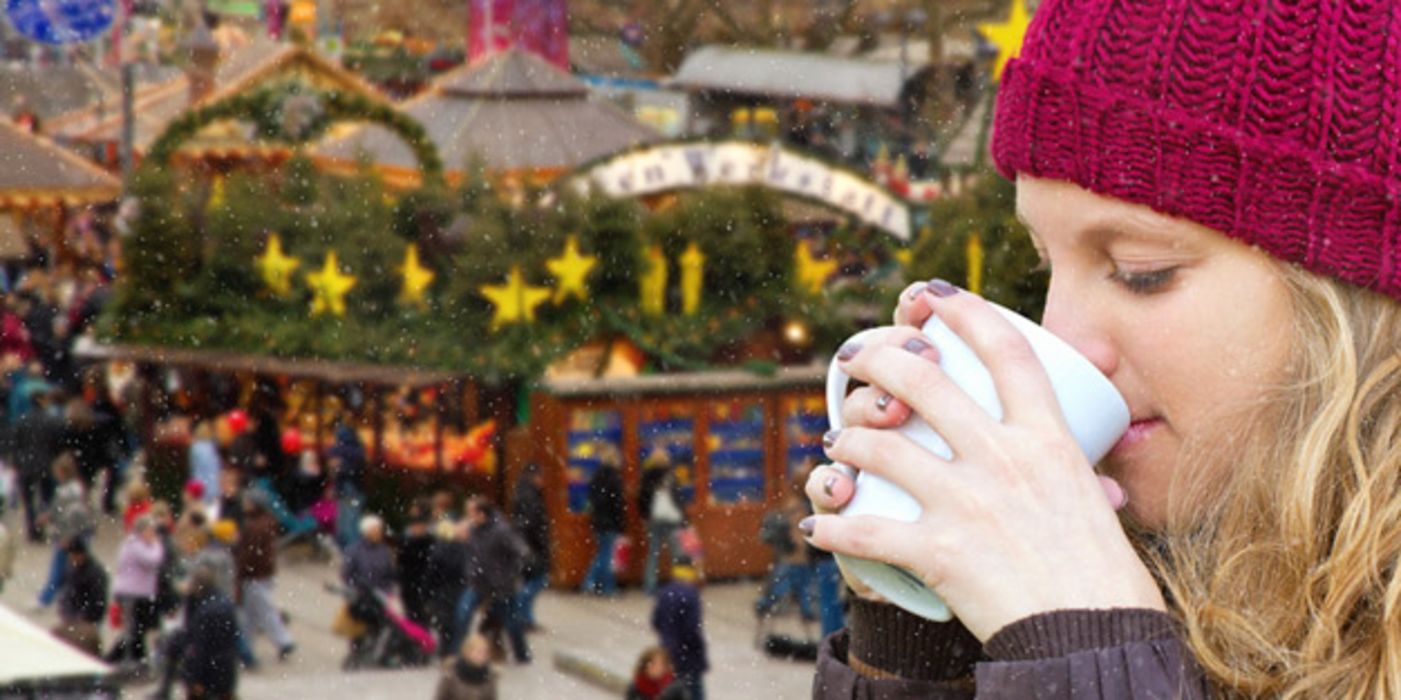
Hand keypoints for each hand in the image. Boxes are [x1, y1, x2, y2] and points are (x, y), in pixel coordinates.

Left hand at [805, 281, 1161, 641]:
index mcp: (1048, 440)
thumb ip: (1078, 459)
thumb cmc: (1103, 576)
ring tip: (835, 444)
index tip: (932, 296)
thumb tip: (1085, 425)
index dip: (965, 312)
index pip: (1006, 352)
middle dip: (877, 360)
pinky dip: (832, 527)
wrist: (1095, 640)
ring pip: (880, 447)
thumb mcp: (1098, 498)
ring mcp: (967, 503)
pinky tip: (816, 526)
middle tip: (853, 361)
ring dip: (845, 441)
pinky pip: (865, 531)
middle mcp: (1004, 460)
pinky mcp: (938, 552)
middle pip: (925, 383)